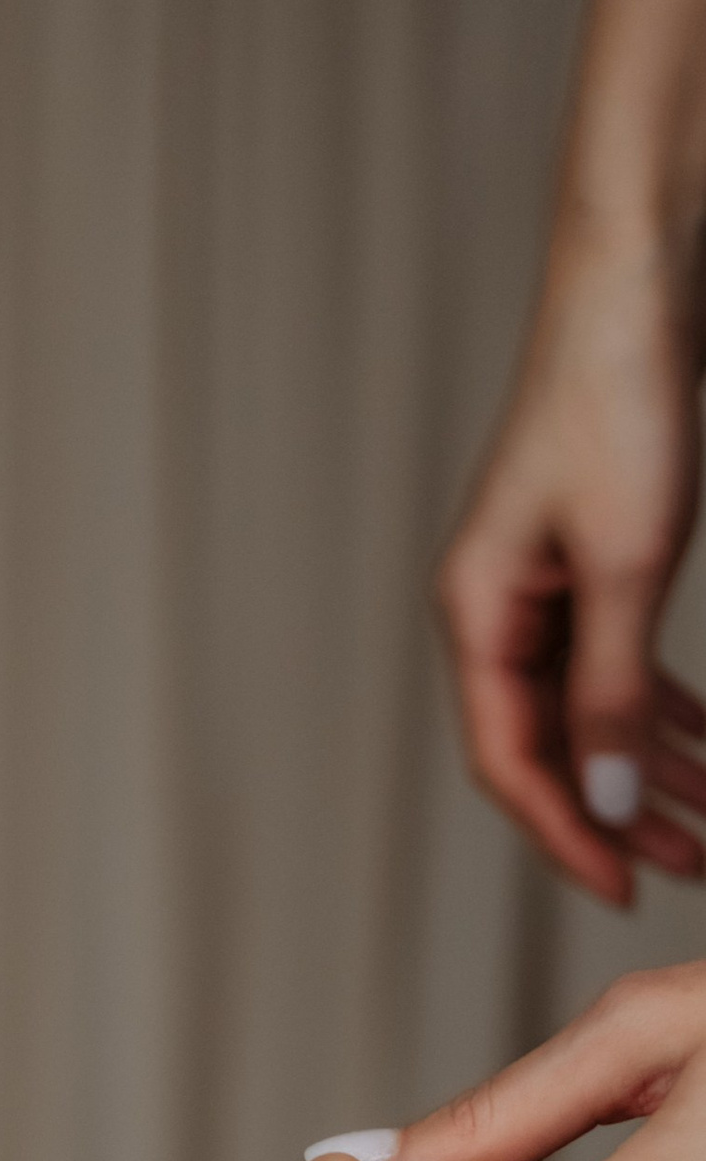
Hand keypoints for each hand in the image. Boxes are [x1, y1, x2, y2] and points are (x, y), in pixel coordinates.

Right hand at [438, 245, 705, 901]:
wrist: (643, 274)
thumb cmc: (618, 395)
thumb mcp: (627, 560)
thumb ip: (614, 692)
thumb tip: (610, 804)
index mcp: (478, 611)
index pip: (512, 759)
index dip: (567, 833)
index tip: (625, 887)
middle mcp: (498, 608)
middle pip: (550, 746)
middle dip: (619, 814)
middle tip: (689, 867)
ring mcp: (542, 584)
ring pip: (589, 711)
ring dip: (649, 770)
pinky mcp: (586, 558)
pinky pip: (613, 663)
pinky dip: (659, 709)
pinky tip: (704, 744)